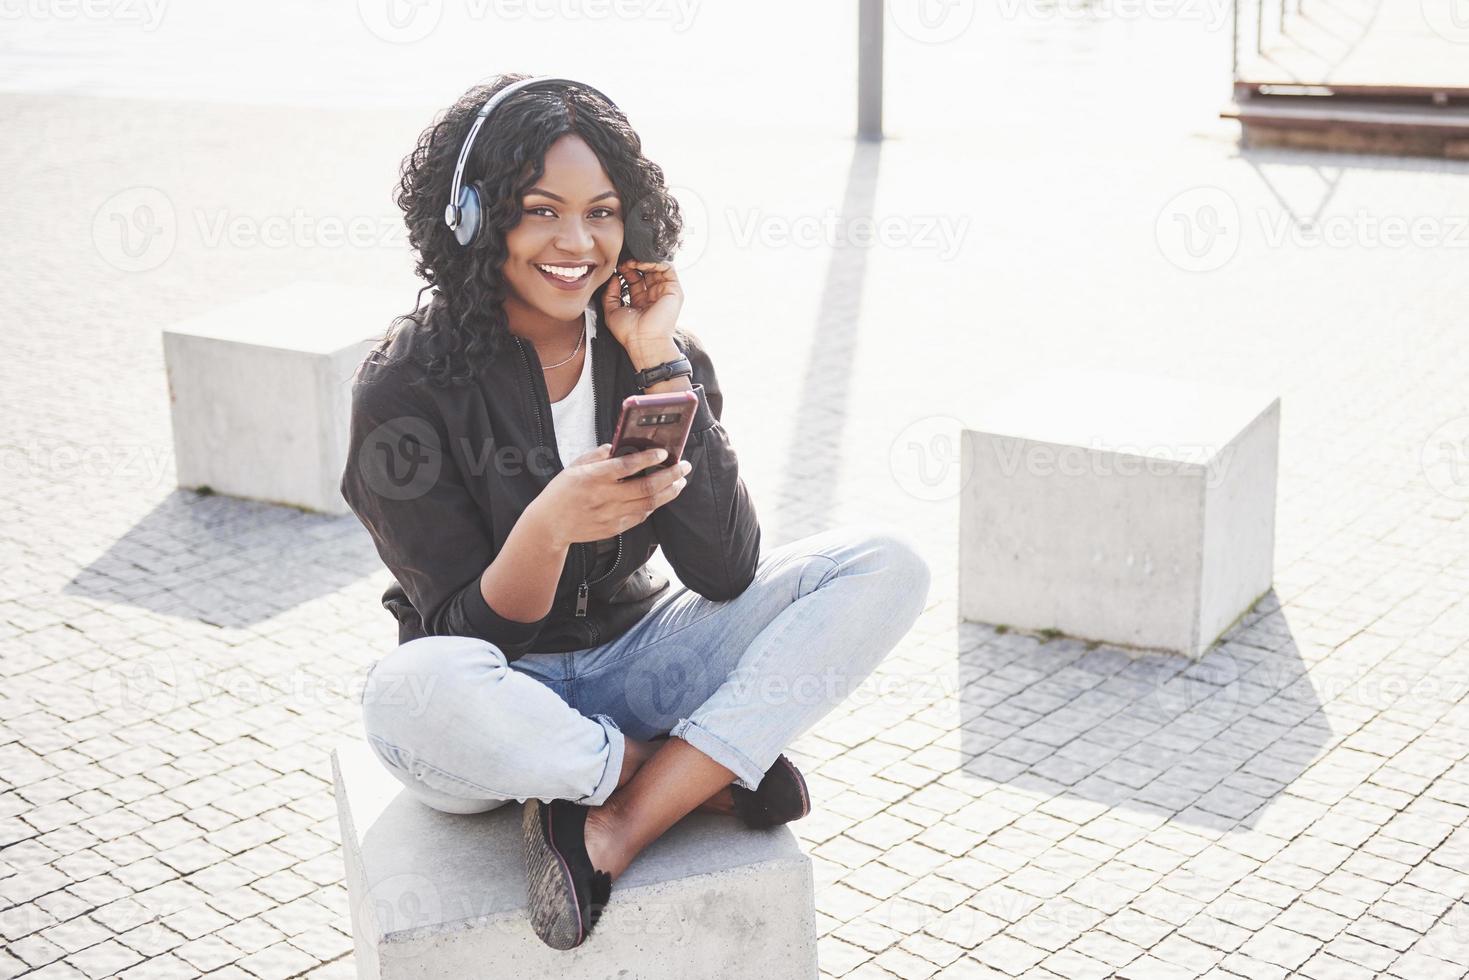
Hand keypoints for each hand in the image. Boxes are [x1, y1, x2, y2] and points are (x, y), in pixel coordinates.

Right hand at [529, 443, 692, 547]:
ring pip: (649, 504)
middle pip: (646, 488)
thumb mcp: (575, 466)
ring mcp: (611, 515)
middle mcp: (605, 497)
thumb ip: (599, 455)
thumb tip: (622, 445)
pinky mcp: (614, 528)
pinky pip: (640, 516)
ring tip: (680, 481)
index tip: (664, 452)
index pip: (626, 466)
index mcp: (593, 477)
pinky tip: (662, 496)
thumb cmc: (562, 490)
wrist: (549, 525)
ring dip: (669, 492)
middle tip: (684, 467)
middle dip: (670, 476)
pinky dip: (654, 505)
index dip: (648, 458)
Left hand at [599, 259, 682, 355]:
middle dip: (634, 263)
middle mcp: (654, 295)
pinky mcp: (674, 290)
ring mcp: (665, 292)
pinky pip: (667, 268)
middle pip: (646, 271)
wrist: (644, 342)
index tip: (616, 267)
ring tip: (632, 262)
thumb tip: (613, 277)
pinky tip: (641, 264)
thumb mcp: (612, 311)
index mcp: (641, 300)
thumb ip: (610, 294)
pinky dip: (655, 262)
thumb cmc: (629, 333)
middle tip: (623, 262)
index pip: (635, 278)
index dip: (626, 270)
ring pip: (657, 267)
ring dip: (643, 261)